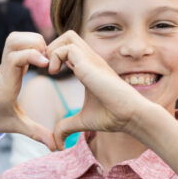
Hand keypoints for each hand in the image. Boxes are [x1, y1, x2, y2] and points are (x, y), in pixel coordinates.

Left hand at [0, 32, 55, 148]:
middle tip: (48, 58)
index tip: (47, 65)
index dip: (31, 56)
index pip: (13, 59)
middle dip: (34, 43)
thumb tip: (58, 147)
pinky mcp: (5, 59)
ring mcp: (3, 63)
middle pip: (13, 41)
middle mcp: (3, 70)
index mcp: (5, 86)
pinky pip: (16, 42)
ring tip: (45, 56)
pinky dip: (30, 43)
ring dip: (32, 40)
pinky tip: (39, 57)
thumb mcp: (15, 127)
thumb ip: (37, 134)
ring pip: (13, 38)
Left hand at [45, 30, 150, 145]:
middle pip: (68, 36)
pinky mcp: (90, 64)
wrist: (131, 116)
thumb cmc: (113, 116)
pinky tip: (55, 73)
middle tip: (46, 68)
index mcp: (89, 68)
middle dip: (52, 47)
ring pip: (68, 36)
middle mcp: (91, 60)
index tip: (49, 74)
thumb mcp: (83, 121)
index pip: (69, 48)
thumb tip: (56, 142)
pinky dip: (55, 56)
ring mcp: (92, 60)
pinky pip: (67, 48)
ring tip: (51, 70)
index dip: (55, 57)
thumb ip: (67, 127)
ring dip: (53, 50)